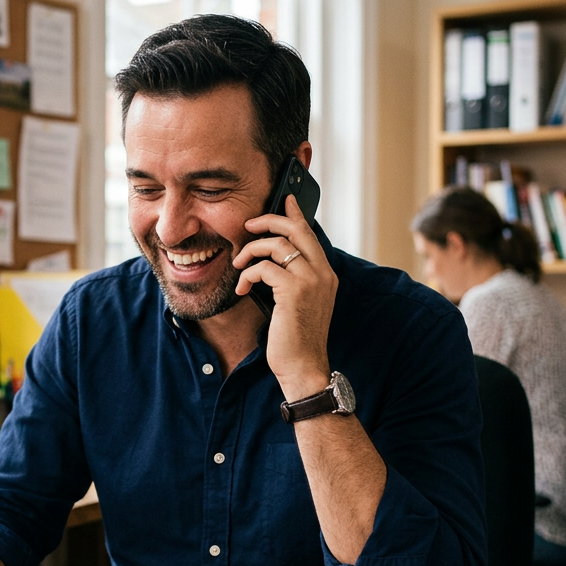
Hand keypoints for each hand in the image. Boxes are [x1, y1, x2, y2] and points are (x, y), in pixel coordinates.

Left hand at [232, 194, 337, 400]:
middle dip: (268, 221)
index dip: (295, 214)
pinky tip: (241, 290)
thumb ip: (294, 280)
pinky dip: (247, 275)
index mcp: (326, 274)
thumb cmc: (297, 340)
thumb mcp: (300, 304)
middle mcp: (322, 273)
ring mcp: (310, 280)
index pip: (310, 233)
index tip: (285, 199)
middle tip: (248, 226)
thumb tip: (272, 262)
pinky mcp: (293, 291)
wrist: (304, 367)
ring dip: (250, 251)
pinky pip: (263, 268)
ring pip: (276, 245)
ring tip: (238, 265)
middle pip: (295, 229)